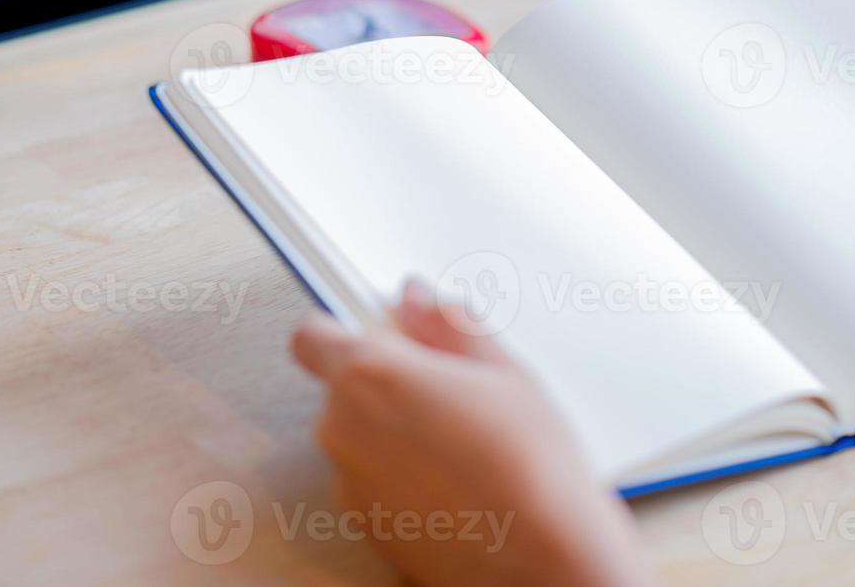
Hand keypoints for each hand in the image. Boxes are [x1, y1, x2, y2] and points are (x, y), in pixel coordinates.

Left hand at [291, 281, 655, 586]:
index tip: (381, 330)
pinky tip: (453, 477)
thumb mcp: (502, 369)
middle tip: (446, 389)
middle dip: (385, 380)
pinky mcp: (364, 522)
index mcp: (372, 372)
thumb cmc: (528, 465)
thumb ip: (447, 323)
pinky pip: (370, 478)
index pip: (314, 333)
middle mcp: (344, 425)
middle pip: (343, 384)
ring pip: (359, 434)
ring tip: (459, 440)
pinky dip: (398, 473)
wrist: (540, 554)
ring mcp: (349, 479)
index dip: (345, 328)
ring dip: (392, 430)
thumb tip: (418, 300)